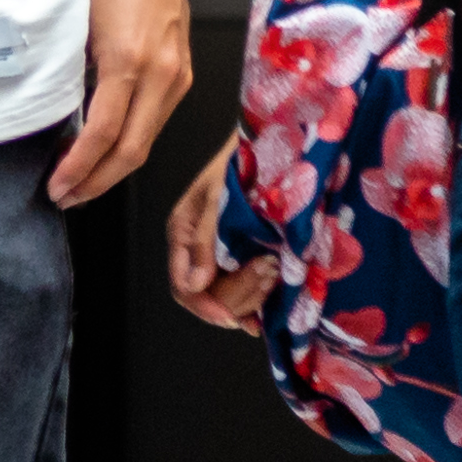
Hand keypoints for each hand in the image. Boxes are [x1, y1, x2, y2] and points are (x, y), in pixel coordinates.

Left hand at [50, 0, 194, 205]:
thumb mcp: (79, 23)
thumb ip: (74, 73)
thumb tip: (60, 118)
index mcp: (130, 60)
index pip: (103, 134)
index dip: (78, 168)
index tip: (56, 185)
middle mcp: (162, 74)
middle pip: (132, 152)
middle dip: (96, 182)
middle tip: (66, 196)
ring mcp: (178, 76)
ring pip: (146, 141)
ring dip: (113, 169)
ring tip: (82, 181)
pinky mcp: (183, 74)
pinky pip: (155, 121)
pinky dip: (129, 143)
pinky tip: (106, 150)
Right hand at [162, 136, 272, 329]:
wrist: (277, 144)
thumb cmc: (244, 160)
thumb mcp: (220, 195)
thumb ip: (205, 240)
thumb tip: (194, 284)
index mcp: (185, 233)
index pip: (184, 286)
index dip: (206, 306)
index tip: (232, 316)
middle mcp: (200, 250)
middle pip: (208, 297)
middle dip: (238, 294)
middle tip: (267, 272)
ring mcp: (223, 257)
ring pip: (230, 299)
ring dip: (253, 294)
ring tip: (275, 270)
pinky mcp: (246, 258)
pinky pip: (248, 293)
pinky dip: (261, 300)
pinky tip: (274, 299)